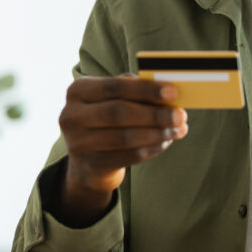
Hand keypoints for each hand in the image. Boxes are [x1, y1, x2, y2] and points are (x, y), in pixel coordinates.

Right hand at [54, 75, 187, 225]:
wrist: (89, 159)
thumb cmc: (108, 118)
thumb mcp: (113, 98)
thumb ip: (134, 90)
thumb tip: (168, 90)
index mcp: (77, 90)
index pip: (114, 86)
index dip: (145, 89)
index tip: (173, 92)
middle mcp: (71, 115)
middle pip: (119, 112)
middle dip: (154, 114)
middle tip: (180, 115)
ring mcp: (78, 143)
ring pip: (126, 137)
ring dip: (158, 133)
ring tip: (179, 130)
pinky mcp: (91, 165)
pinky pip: (129, 156)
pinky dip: (152, 148)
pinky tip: (165, 142)